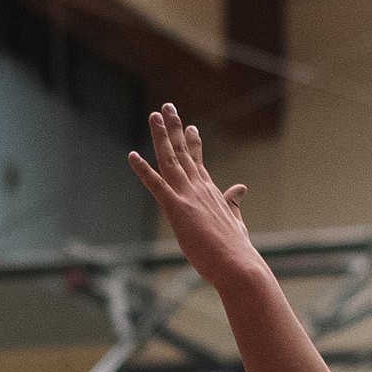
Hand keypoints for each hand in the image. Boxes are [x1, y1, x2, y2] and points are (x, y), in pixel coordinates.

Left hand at [129, 104, 256, 290]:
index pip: (198, 162)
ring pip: (170, 159)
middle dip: (174, 128)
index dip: (192, 143)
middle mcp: (199, 188)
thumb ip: (233, 203)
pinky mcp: (177, 209)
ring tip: (154, 115)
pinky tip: (132, 155)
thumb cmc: (235, 249)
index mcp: (210, 192)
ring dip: (161, 136)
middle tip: (166, 107)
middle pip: (183, 152)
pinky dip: (143, 169)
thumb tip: (239, 188)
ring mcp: (188, 196)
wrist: (237, 264)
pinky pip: (156, 184)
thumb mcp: (234, 220)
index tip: (190, 126)